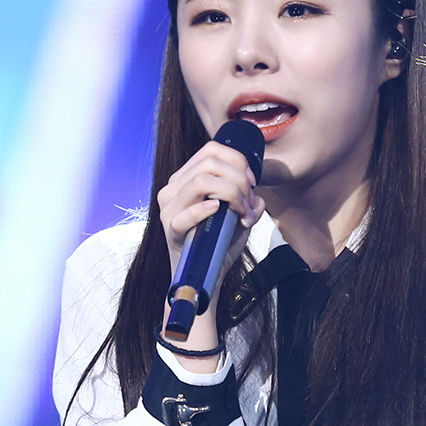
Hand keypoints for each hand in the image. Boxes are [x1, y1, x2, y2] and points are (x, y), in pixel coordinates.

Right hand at [157, 139, 264, 280]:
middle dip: (239, 180)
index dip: (237, 160)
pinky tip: (218, 211)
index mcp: (187, 178)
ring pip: (200, 181)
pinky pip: (185, 213)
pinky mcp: (170, 228)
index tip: (252, 182)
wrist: (206, 274)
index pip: (211, 150)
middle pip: (210, 163)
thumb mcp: (239, 215)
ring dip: (230, 193)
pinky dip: (204, 210)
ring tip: (240, 212)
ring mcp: (169, 207)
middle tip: (248, 203)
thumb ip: (249, 200)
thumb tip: (256, 196)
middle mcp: (174, 188)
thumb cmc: (219, 242)